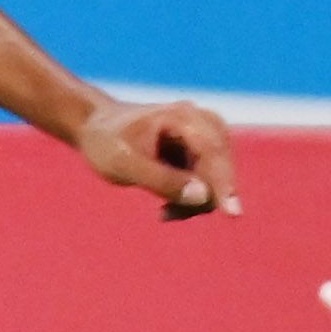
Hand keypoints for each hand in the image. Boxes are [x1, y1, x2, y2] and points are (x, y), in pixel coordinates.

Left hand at [76, 95, 239, 221]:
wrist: (97, 130)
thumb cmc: (106, 143)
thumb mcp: (124, 164)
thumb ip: (162, 180)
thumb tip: (203, 196)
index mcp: (183, 117)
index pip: (213, 152)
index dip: (225, 184)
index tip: (233, 213)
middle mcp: (201, 122)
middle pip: (220, 167)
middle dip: (200, 197)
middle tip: (166, 214)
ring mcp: (203, 136)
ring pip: (216, 179)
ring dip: (194, 201)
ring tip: (164, 211)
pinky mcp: (200, 152)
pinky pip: (209, 182)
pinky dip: (191, 199)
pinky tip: (167, 207)